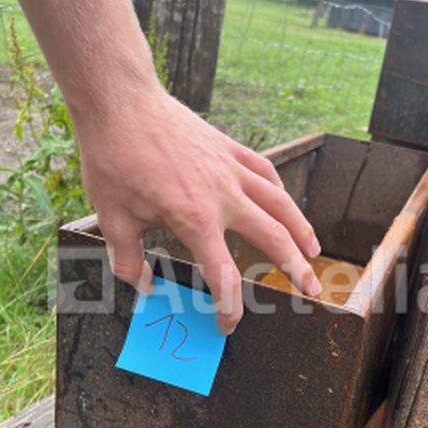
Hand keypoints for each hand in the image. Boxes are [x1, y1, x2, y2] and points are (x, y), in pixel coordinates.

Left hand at [75, 84, 321, 334]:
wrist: (121, 103)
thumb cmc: (114, 158)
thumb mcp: (113, 216)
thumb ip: (129, 259)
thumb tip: (142, 287)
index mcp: (196, 219)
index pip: (223, 274)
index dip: (230, 306)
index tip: (228, 323)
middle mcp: (223, 196)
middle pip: (273, 238)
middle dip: (295, 268)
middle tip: (311, 290)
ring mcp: (230, 168)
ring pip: (279, 203)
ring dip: (301, 229)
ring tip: (314, 250)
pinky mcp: (228, 147)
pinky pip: (264, 172)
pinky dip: (278, 190)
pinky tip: (283, 201)